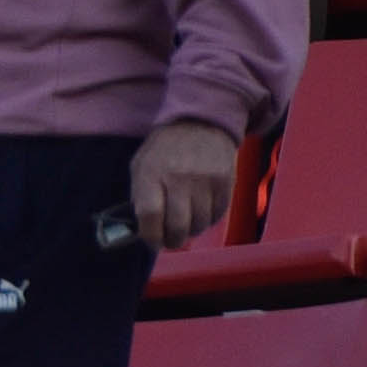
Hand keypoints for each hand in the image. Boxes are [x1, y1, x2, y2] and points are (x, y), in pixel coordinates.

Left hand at [128, 119, 236, 251]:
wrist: (200, 124)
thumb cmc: (165, 149)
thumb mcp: (142, 165)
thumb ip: (140, 194)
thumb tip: (142, 228)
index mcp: (152, 172)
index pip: (149, 213)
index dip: (149, 234)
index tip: (151, 241)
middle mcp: (179, 178)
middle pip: (177, 224)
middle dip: (172, 241)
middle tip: (170, 242)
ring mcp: (205, 181)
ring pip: (200, 224)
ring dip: (191, 232)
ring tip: (185, 226)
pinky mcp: (226, 183)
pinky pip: (217, 215)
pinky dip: (208, 221)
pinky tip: (200, 214)